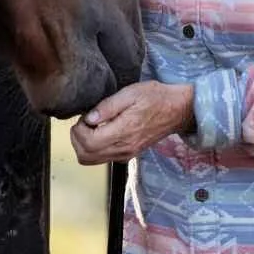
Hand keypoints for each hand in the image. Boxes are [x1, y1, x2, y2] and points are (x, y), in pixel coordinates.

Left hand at [70, 81, 194, 163]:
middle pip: (85, 157)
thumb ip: (108, 106)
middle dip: (77, 139)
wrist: (177, 110)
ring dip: (83, 145)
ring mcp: (126, 154)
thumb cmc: (156, 98)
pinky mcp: (128, 155)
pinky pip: (102, 158)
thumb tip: (89, 118)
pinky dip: (93, 148)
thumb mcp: (131, 93)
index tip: (84, 116)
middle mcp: (123, 148)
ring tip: (91, 126)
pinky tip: (100, 131)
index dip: (78, 130)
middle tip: (84, 121)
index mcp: (124, 132)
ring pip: (92, 160)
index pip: (88, 143)